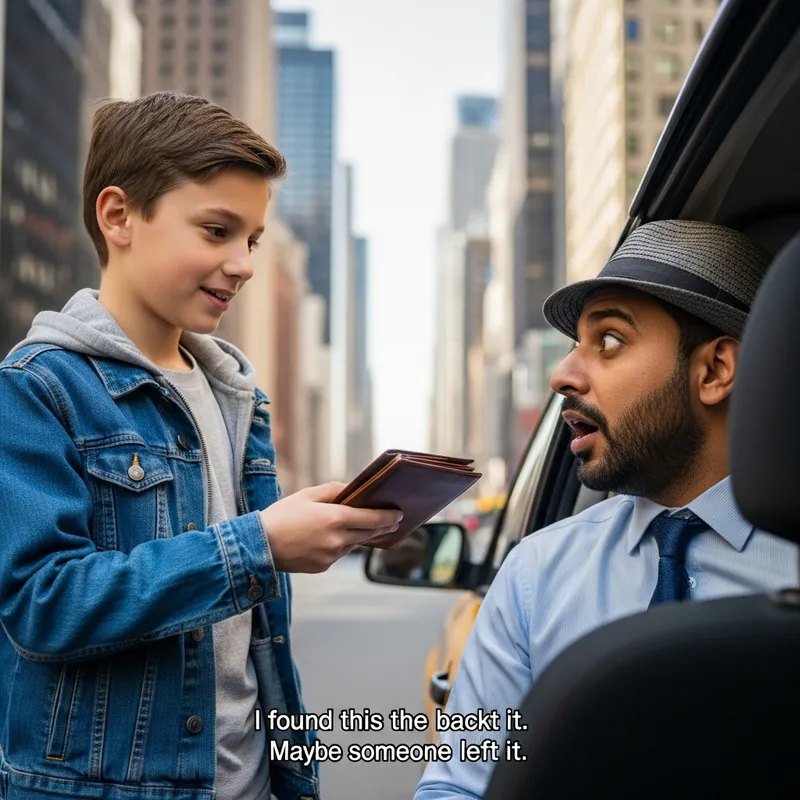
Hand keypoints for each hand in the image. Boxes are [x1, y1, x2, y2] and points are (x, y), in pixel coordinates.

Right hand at [260, 482, 403, 572]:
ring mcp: (330, 556)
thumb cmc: (281, 515)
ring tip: (368, 526)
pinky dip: (342, 545)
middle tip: (393, 521)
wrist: (258, 545)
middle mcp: (337, 540)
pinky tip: (338, 537)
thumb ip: (334, 490)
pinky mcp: (322, 567)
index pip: (372, 519)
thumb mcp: (307, 495)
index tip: (399, 515)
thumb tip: (353, 489)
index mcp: (334, 519)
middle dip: (382, 527)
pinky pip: (339, 554)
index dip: (389, 517)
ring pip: (354, 544)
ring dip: (361, 535)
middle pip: (368, 534)